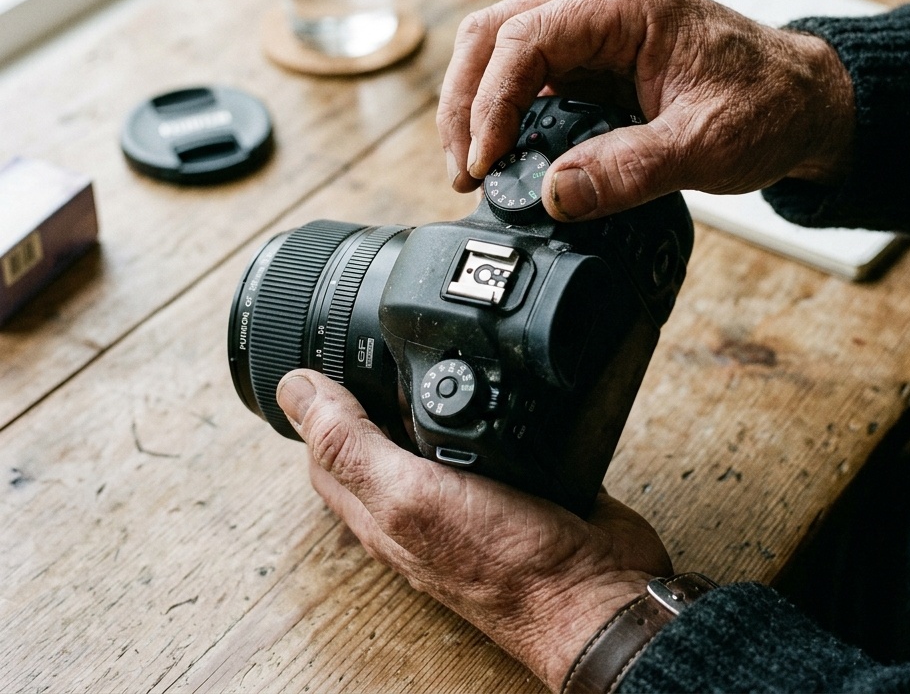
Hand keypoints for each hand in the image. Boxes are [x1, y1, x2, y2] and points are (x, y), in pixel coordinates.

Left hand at [277, 370, 671, 690]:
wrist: (594, 593)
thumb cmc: (504, 564)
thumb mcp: (410, 497)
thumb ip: (352, 447)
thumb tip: (294, 388)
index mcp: (381, 505)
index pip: (327, 446)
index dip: (320, 397)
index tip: (329, 346)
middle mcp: (420, 498)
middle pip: (379, 433)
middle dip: (375, 384)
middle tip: (380, 337)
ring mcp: (472, 490)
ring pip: (435, 430)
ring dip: (433, 390)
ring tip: (436, 347)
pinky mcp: (519, 479)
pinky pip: (492, 434)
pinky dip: (490, 403)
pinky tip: (499, 378)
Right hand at [437, 0, 854, 219]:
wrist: (805, 103)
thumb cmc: (768, 107)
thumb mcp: (705, 145)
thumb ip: (628, 171)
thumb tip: (554, 197)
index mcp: (624, 3)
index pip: (522, 40)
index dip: (489, 105)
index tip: (484, 165)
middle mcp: (599, 1)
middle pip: (491, 34)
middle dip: (464, 103)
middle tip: (464, 170)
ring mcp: (592, 26)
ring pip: (500, 50)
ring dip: (476, 106)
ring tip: (476, 167)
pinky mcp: (592, 56)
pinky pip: (529, 74)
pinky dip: (505, 113)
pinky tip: (506, 153)